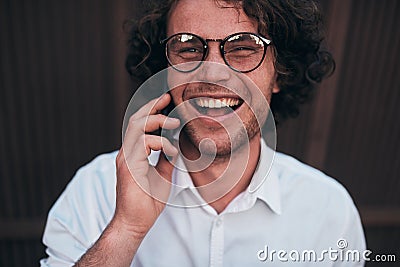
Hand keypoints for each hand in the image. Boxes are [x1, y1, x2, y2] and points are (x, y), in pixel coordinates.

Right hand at [114, 93, 179, 238]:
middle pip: (135, 120)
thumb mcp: (163, 175)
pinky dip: (160, 142)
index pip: (140, 126)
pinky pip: (144, 143)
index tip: (165, 101)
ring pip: (136, 127)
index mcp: (134, 154)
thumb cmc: (146, 202)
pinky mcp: (129, 166)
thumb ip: (166, 159)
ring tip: (173, 121)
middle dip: (151, 106)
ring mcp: (126, 158)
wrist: (135, 223)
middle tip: (166, 98)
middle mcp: (127, 153)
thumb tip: (175, 146)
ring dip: (156, 120)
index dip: (151, 111)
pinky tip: (171, 151)